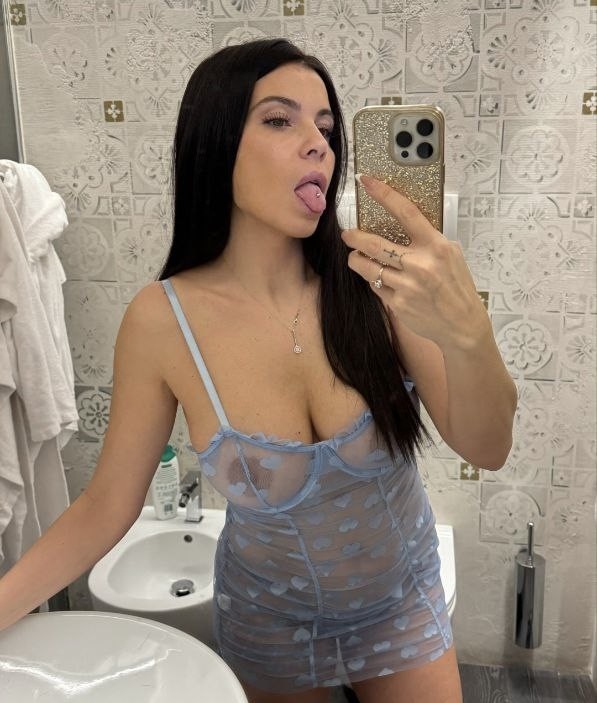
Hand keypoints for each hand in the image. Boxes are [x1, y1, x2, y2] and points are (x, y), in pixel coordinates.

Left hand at [341, 174, 489, 350]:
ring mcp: (406, 286)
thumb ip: (427, 240)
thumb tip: (401, 224)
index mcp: (435, 246)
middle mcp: (419, 265)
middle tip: (347, 234)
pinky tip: (379, 279)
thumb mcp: (451, 255)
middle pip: (374, 245)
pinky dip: (373, 280)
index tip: (367, 182)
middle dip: (354, 238)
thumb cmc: (457, 287)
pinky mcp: (397, 304)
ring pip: (367, 268)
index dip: (384, 194)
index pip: (406, 213)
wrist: (462, 325)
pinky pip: (375, 286)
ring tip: (355, 257)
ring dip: (356, 260)